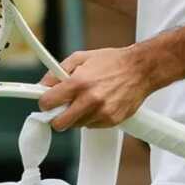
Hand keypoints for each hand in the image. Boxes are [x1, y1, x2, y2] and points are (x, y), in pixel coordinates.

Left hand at [36, 47, 151, 131]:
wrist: (141, 69)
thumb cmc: (111, 62)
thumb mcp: (80, 58)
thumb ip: (58, 71)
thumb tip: (43, 84)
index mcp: (78, 82)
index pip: (48, 102)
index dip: (44, 102)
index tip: (46, 101)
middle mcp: (89, 100)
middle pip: (59, 123)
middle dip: (56, 116)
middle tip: (61, 107)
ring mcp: (101, 113)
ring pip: (76, 125)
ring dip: (75, 116)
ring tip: (85, 100)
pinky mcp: (112, 121)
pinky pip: (91, 126)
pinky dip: (90, 118)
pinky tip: (97, 104)